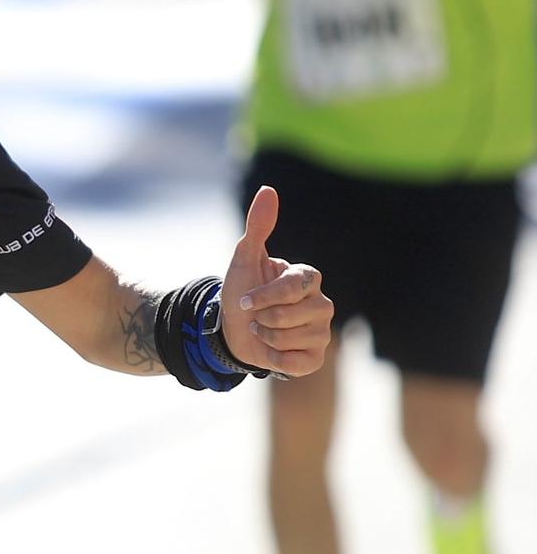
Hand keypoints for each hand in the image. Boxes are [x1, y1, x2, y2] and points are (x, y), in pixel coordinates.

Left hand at [220, 185, 330, 376]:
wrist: (232, 331)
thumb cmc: (241, 292)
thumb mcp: (244, 258)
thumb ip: (258, 226)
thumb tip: (268, 190)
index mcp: (308, 279)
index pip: (292, 288)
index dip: (263, 296)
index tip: (244, 299)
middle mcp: (321, 304)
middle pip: (291, 315)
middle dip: (262, 316)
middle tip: (256, 315)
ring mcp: (321, 332)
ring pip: (291, 338)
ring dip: (265, 336)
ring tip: (263, 330)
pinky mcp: (315, 358)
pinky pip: (296, 362)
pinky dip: (274, 358)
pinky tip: (271, 350)